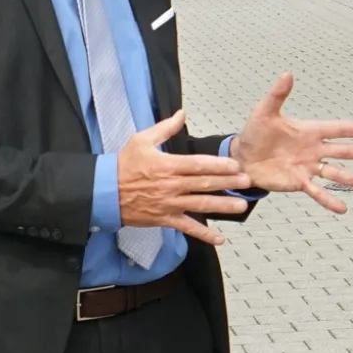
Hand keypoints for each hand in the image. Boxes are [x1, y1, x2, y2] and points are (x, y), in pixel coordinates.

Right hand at [118, 110, 249, 246]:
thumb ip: (165, 128)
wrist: (105, 192)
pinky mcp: (165, 219)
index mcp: (167, 165)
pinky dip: (204, 234)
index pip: (198, 165)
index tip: (235, 165)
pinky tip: (220, 239)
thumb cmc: (123, 164)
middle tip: (247, 182)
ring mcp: (169, 204)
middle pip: (204, 184)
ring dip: (222, 206)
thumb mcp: (142, 140)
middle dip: (228, 183)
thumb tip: (182, 114)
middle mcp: (171, 186)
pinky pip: (187, 227)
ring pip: (200, 205)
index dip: (218, 165)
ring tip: (241, 206)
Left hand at [229, 73, 352, 213]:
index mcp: (308, 131)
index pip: (336, 129)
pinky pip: (317, 192)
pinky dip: (329, 200)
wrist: (241, 158)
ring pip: (335, 173)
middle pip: (343, 151)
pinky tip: (342, 208)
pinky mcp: (299, 182)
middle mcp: (313, 150)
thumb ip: (277, 95)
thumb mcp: (264, 112)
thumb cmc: (254, 133)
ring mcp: (308, 167)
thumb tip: (287, 74)